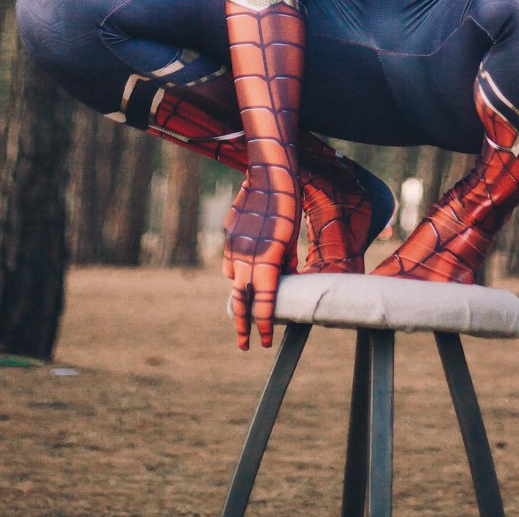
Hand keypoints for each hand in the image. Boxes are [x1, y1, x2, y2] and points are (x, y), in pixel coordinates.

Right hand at [223, 165, 299, 350]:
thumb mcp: (291, 239)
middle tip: (245, 345)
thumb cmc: (287, 205)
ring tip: (246, 309)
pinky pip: (230, 260)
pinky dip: (236, 270)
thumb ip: (283, 262)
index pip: (264, 303)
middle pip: (241, 300)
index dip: (264, 325)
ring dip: (241, 294)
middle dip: (243, 325)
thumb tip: (283, 277)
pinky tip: (244, 270)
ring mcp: (233, 246)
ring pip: (233, 280)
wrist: (269, 173)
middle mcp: (245, 257)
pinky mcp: (228, 235)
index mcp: (265, 261)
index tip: (264, 342)